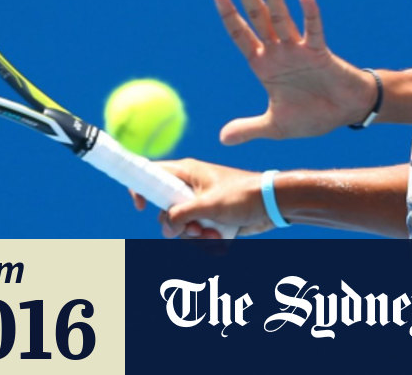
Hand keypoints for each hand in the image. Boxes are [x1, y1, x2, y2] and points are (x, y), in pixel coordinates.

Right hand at [130, 158, 272, 237]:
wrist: (272, 205)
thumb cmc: (243, 196)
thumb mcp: (208, 205)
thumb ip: (181, 215)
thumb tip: (167, 228)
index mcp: (186, 172)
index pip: (151, 173)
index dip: (140, 187)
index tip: (140, 207)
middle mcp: (190, 187)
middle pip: (164, 209)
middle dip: (176, 226)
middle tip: (191, 230)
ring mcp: (199, 203)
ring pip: (180, 225)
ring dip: (193, 235)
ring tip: (212, 235)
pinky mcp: (209, 217)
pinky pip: (196, 232)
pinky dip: (204, 239)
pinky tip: (219, 238)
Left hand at [214, 0, 376, 144]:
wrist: (345, 115)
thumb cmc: (312, 116)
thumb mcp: (275, 127)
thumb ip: (249, 128)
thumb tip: (221, 139)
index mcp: (264, 65)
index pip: (240, 35)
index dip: (229, 15)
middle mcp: (278, 51)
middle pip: (257, 16)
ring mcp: (298, 49)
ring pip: (281, 17)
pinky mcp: (320, 53)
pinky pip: (314, 30)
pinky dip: (310, 14)